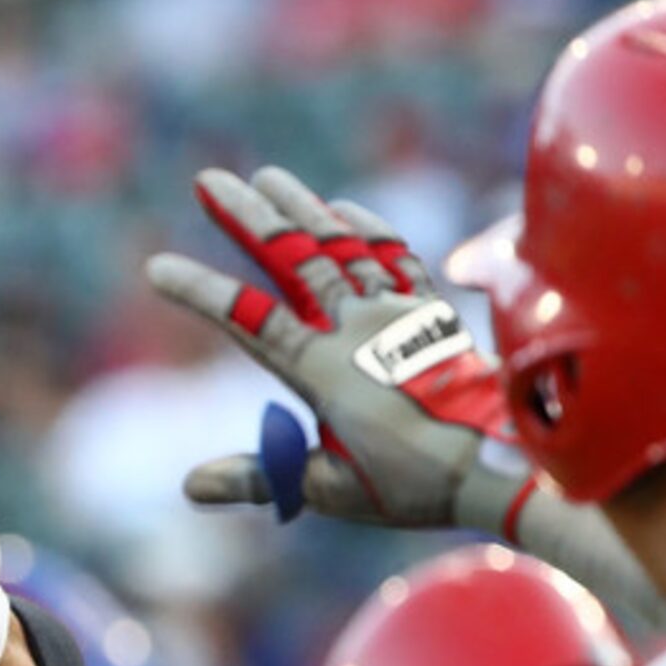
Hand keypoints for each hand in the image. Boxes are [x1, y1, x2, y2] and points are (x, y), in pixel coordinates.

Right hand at [148, 167, 530, 533]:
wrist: (507, 460)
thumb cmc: (416, 481)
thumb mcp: (330, 488)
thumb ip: (260, 478)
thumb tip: (190, 485)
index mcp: (322, 369)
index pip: (248, 321)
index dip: (201, 293)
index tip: (158, 268)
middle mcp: (355, 327)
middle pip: (293, 259)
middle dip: (247, 218)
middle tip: (209, 180)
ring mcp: (395, 312)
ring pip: (340, 246)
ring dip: (301, 208)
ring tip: (267, 177)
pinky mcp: (428, 312)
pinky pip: (396, 258)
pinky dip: (369, 229)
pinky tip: (344, 209)